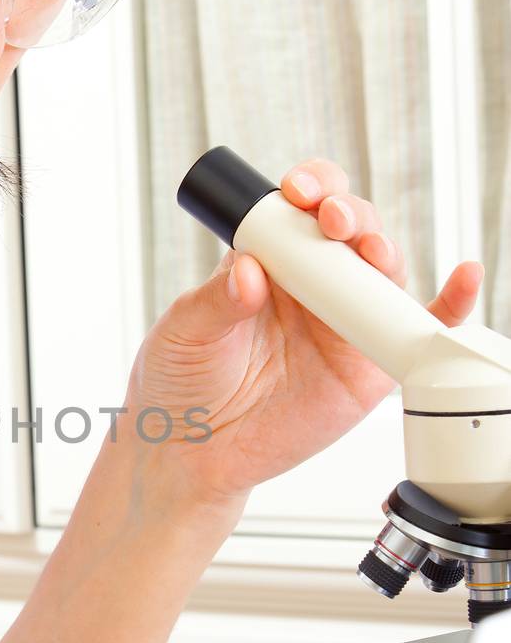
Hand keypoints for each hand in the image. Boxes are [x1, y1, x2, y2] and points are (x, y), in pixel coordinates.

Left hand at [126, 158, 483, 506]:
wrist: (191, 454)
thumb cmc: (179, 383)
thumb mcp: (184, 331)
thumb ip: (215, 300)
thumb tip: (250, 271)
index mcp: (268, 261)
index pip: (298, 209)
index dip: (308, 189)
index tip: (297, 191)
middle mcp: (312, 285)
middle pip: (349, 230)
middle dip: (348, 213)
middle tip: (331, 220)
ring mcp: (343, 323)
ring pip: (381, 272)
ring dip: (383, 250)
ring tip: (370, 250)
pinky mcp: (368, 366)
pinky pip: (416, 331)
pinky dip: (450, 306)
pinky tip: (463, 279)